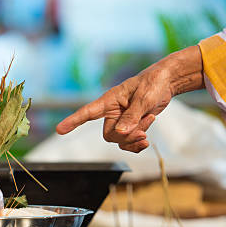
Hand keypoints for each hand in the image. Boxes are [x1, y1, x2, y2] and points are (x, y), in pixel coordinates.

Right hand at [56, 46, 203, 152]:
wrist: (166, 82)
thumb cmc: (153, 83)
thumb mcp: (144, 98)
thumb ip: (132, 116)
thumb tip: (121, 133)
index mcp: (109, 100)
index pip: (87, 112)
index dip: (73, 121)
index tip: (60, 130)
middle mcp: (112, 112)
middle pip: (109, 135)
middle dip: (126, 137)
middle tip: (143, 130)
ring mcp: (121, 120)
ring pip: (119, 140)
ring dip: (135, 138)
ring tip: (149, 122)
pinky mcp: (130, 126)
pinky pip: (128, 143)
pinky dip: (137, 144)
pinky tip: (146, 140)